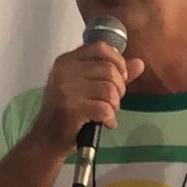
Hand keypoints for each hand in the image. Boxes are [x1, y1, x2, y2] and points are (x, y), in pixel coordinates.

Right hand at [29, 41, 145, 153]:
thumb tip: (139, 63)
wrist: (46, 138)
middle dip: (119, 88)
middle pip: (109, 69)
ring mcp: (66, 89)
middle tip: (112, 102)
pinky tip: (105, 123)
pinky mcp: (72, 108)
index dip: (118, 61)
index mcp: (67, 60)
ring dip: (114, 105)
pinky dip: (110, 118)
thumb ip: (113, 74)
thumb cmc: (67, 112)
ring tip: (107, 113)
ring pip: (109, 89)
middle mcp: (64, 70)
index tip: (120, 77)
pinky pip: (105, 108)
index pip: (101, 48)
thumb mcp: (87, 88)